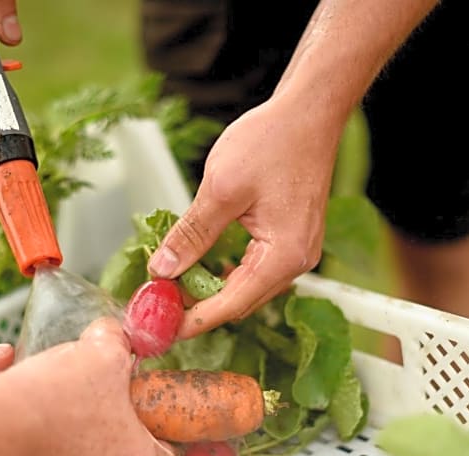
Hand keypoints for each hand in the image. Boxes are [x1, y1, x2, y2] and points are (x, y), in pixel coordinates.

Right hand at [0, 317, 181, 455]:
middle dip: (120, 425)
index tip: (162, 417)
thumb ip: (118, 341)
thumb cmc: (55, 401)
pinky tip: (37, 413)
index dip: (170, 435)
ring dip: (81, 435)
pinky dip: (47, 443)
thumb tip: (115, 334)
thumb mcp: (103, 353)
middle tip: (109, 395)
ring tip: (67, 399)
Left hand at [147, 97, 339, 337]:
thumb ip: (190, 235)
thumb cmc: (273, 142)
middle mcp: (297, 262)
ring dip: (211, 289)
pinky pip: (256, 269)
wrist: (308, 112)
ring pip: (247, 287)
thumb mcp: (220, 190)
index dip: (194, 320)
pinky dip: (227, 272)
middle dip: (199, 307)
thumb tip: (162, 269)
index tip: (162, 329)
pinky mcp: (292, 239)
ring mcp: (297, 251)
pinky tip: (202, 264)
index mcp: (283, 257)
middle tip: (160, 304)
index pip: (231, 305)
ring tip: (173, 285)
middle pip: (241, 302)